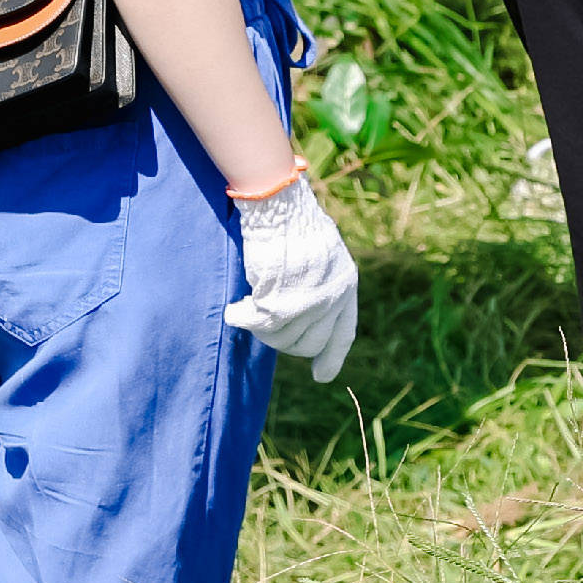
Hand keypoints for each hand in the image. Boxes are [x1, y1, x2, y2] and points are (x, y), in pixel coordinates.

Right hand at [221, 174, 359, 380]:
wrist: (281, 205)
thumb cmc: (295, 222)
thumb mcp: (321, 255)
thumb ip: (319, 285)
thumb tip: (304, 316)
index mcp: (346, 284)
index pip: (342, 333)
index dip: (331, 357)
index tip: (322, 377)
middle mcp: (332, 298)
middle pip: (306, 344)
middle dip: (283, 340)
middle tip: (265, 321)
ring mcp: (307, 304)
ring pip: (279, 338)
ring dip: (261, 328)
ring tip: (250, 306)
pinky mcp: (279, 303)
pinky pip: (256, 324)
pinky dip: (241, 318)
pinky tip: (237, 308)